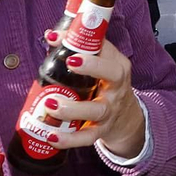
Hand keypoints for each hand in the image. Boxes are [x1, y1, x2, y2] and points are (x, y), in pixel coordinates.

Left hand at [39, 43, 145, 158]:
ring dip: (72, 108)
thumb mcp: (102, 66)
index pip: (104, 47)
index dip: (82, 40)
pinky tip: (52, 137)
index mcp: (117, 65)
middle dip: (92, 66)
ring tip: (50, 104)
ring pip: (96, 109)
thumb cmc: (106, 86)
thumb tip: (51, 36)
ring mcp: (110, 110)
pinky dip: (70, 139)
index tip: (57, 37)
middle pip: (112, 73)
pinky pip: (87, 136)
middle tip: (69, 62)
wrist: (125, 119)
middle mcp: (117, 86)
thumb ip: (80, 51)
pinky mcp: (102, 130)